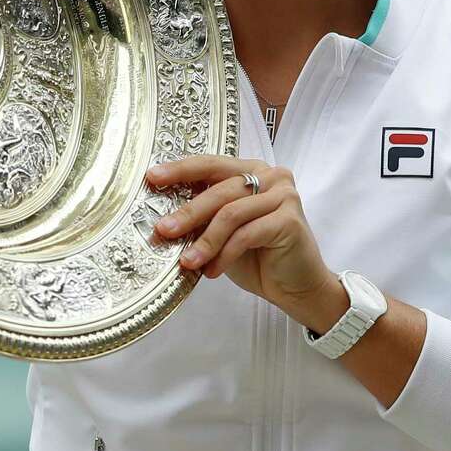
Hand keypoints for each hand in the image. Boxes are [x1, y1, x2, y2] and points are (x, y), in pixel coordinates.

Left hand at [146, 156, 339, 324]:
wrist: (297, 287)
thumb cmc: (259, 258)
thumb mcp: (224, 233)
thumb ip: (205, 217)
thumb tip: (164, 216)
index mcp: (252, 170)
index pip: (211, 163)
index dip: (181, 170)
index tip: (153, 177)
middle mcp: (271, 176)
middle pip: (219, 189)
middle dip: (188, 212)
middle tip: (163, 230)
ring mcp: (284, 195)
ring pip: (231, 213)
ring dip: (205, 240)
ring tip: (188, 262)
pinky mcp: (289, 220)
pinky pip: (246, 234)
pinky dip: (225, 254)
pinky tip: (213, 271)